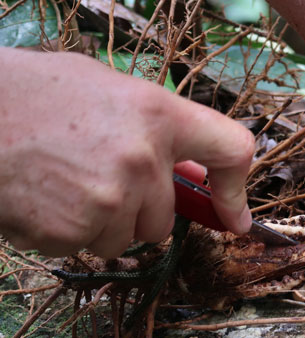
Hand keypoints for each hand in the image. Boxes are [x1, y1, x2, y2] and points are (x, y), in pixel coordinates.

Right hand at [0, 48, 254, 257]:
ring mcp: (109, 199)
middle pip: (165, 220)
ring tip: (63, 183)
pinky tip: (44, 198)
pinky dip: (66, 232)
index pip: (231, 150)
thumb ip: (155, 127)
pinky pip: (86, 247)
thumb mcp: (108, 89)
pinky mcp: (72, 230)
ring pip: (125, 238)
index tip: (235, 218)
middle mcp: (142, 159)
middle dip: (137, 211)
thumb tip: (187, 166)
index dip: (235, 190)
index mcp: (158, 113)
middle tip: (96, 180)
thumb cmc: (36, 93)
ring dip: (101, 223)